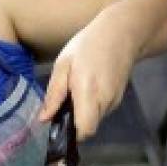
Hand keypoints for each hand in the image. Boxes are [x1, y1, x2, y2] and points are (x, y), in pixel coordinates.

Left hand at [38, 9, 135, 140]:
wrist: (123, 32)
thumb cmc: (89, 44)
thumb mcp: (63, 64)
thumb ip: (54, 94)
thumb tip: (44, 119)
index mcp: (89, 92)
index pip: (84, 130)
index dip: (71, 133)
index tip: (60, 123)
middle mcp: (104, 101)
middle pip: (87, 128)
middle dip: (73, 122)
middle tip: (64, 102)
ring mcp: (114, 102)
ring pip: (94, 120)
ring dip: (82, 113)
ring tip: (76, 89)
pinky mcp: (118, 100)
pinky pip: (100, 111)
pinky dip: (91, 106)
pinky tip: (88, 87)